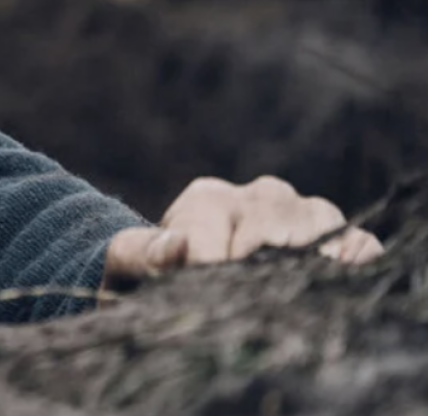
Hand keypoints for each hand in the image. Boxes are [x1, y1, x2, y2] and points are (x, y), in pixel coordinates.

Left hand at [104, 175, 383, 289]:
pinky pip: (354, 240)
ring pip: (320, 222)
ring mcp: (297, 210)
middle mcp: (257, 195)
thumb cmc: (154, 270)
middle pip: (278, 221)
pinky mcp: (328, 234)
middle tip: (253, 292)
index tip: (213, 284)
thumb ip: (144, 254)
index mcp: (207, 199)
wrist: (182, 270)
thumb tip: (177, 246)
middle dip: (266, 262)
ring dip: (311, 258)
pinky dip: (352, 257)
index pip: (223, 225)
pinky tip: (334, 277)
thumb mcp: (133, 264)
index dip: (221, 260)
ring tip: (292, 288)